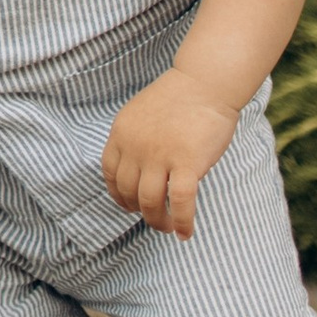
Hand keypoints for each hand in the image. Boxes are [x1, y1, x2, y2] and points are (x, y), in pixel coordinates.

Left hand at [102, 77, 239, 236]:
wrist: (205, 83)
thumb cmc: (179, 98)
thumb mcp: (141, 114)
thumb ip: (135, 140)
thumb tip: (137, 171)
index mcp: (121, 133)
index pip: (110, 173)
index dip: (118, 194)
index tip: (129, 204)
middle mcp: (135, 147)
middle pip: (128, 191)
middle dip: (139, 210)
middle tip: (153, 217)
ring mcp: (160, 156)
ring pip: (150, 202)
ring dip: (157, 221)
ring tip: (167, 228)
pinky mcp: (187, 163)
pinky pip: (180, 202)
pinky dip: (181, 222)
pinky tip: (185, 233)